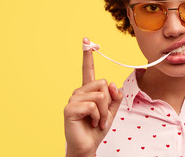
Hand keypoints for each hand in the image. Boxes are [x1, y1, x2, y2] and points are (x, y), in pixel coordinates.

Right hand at [64, 37, 122, 156]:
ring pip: (100, 95)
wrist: (88, 145)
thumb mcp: (111, 110)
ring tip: (96, 121)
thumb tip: (111, 83)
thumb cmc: (97, 127)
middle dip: (108, 102)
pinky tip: (92, 123)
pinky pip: (93, 105)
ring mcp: (73, 99)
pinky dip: (98, 116)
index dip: (88, 55)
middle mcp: (79, 92)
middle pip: (102, 83)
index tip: (86, 40)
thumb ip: (114, 97)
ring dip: (103, 111)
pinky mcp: (70, 108)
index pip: (88, 70)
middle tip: (102, 116)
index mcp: (88, 90)